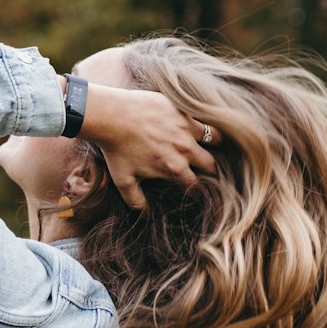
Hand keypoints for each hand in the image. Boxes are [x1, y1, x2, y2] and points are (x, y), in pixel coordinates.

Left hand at [81, 83, 221, 211]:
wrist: (111, 115)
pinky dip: (206, 124)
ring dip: (215, 144)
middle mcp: (185, 150)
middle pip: (211, 164)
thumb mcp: (123, 180)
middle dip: (211, 170)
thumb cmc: (116, 149)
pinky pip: (204, 118)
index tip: (196, 189)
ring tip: (213, 146)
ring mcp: (186, 128)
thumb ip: (136, 201)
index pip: (195, 185)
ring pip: (215, 138)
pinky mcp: (183, 110)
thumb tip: (145, 216)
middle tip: (209, 170)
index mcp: (174, 169)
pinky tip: (205, 125)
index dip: (197, 189)